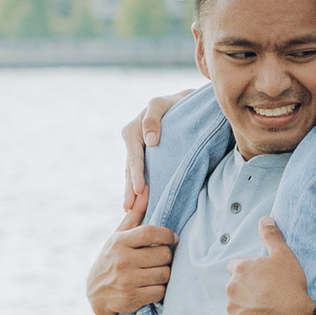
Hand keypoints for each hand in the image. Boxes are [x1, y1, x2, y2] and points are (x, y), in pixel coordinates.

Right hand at [88, 219, 177, 314]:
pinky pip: (160, 291)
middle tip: (161, 259)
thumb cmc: (112, 259)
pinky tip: (152, 286)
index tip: (173, 238)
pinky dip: (160, 289)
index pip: (150, 232)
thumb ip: (134, 214)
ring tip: (156, 272)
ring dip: (164, 274)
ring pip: (164, 274)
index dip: (167, 235)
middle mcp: (122, 260)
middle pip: (163, 254)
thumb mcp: (118, 237)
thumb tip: (146, 189)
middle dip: (166, 257)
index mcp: (119, 242)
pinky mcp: (132, 298)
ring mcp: (127, 280)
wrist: (96, 294)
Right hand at [120, 92, 183, 217]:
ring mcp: (137, 151)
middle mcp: (131, 142)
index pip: (134, 157)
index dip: (136, 175)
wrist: (186, 104)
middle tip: (130, 209)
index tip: (140, 190)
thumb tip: (150, 141)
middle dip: (130, 189)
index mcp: (133, 130)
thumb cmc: (176, 103)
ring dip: (132, 193)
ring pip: (132, 175)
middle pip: (131, 169)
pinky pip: (139, 174)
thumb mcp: (163, 104)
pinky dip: (138, 189)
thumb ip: (153, 117)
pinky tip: (137, 204)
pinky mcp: (145, 158)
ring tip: (130, 211)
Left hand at [224, 219, 315, 314]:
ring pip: (236, 301)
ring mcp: (232, 306)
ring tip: (265, 306)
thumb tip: (264, 219)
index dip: (249, 271)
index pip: (236, 266)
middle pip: (235, 284)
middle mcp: (231, 286)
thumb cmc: (289, 285)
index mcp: (240, 268)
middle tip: (266, 292)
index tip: (261, 278)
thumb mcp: (283, 255)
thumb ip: (271, 236)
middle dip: (246, 287)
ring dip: (245, 302)